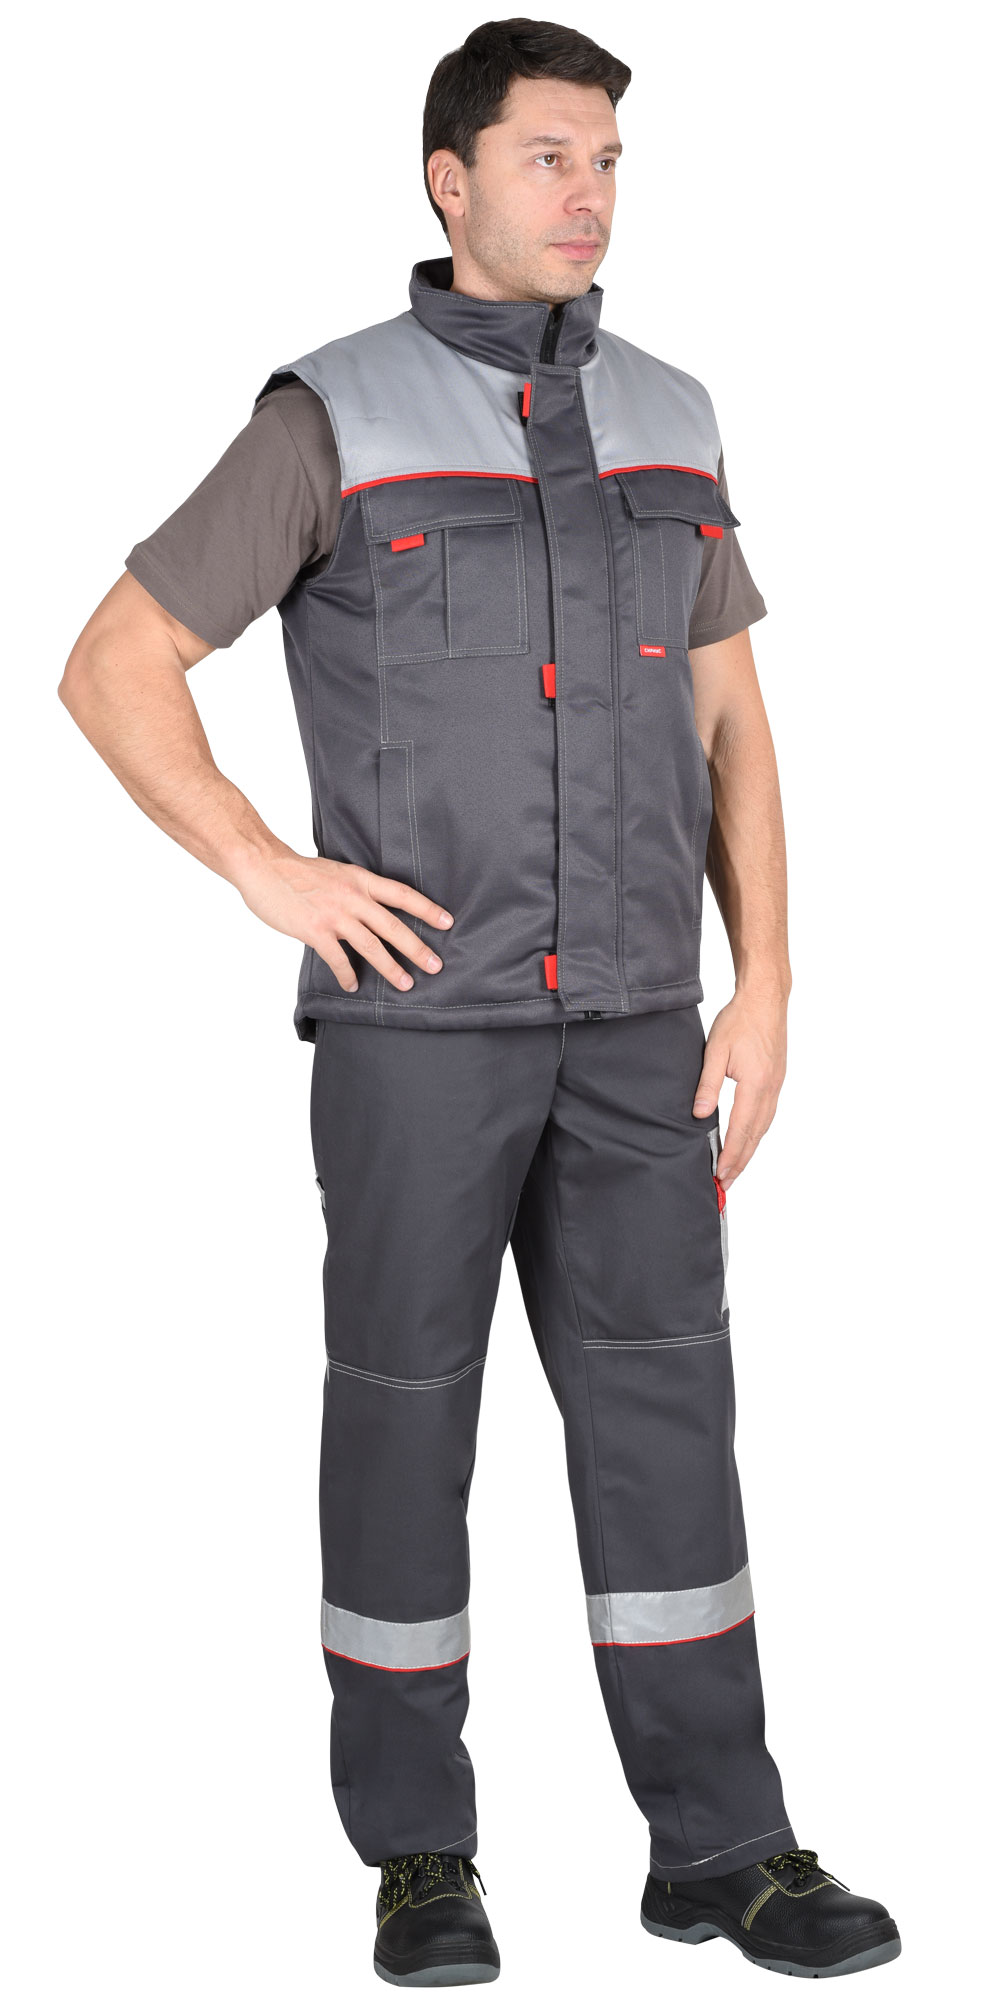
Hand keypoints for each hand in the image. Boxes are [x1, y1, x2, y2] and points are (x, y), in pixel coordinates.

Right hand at [236, 850, 453, 992]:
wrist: (263, 866)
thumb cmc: (296, 871)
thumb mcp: (336, 871)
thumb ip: (355, 888)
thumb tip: (370, 908)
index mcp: (359, 879)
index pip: (402, 894)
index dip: (427, 908)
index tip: (447, 922)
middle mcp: (352, 897)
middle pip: (393, 925)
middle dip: (417, 948)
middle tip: (436, 965)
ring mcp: (334, 914)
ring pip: (371, 946)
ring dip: (391, 968)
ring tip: (406, 984)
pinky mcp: (314, 930)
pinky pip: (338, 959)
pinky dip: (347, 975)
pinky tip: (353, 985)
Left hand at [692, 987, 787, 1188]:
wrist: (766, 999)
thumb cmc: (740, 1020)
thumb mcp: (715, 1051)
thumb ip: (707, 1085)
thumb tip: (700, 1115)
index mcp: (756, 1085)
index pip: (741, 1130)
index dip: (730, 1156)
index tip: (720, 1174)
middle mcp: (771, 1089)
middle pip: (755, 1136)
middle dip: (740, 1162)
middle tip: (726, 1183)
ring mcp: (777, 1086)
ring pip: (763, 1128)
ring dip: (749, 1150)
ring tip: (735, 1169)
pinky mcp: (777, 1080)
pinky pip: (768, 1115)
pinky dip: (757, 1133)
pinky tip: (748, 1140)